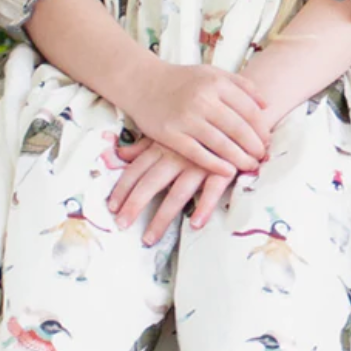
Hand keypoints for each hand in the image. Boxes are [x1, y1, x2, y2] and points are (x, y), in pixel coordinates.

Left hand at [108, 136, 236, 245]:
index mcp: (163, 145)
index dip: (123, 188)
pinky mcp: (223, 169)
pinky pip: (212, 190)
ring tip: (149, 238)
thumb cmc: (200, 124)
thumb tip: (119, 155)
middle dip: (134, 205)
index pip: (137, 169)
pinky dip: (204, 207)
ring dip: (162, 217)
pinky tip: (195, 224)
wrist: (238, 112)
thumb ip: (144, 145)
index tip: (111, 207)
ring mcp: (200, 163)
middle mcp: (177, 155)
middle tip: (121, 225)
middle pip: (151, 183)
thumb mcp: (170, 132)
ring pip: (177, 193)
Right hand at [122, 60, 269, 176]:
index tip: (268, 140)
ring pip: (221, 144)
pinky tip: (228, 172)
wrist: (142, 83)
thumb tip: (267, 105)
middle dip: (255, 146)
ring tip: (251, 166)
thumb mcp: (212, 73)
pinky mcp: (169, 134)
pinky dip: (216, 165)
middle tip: (263, 156)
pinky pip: (198, 154)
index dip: (262, 128)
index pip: (249, 110)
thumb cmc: (182, 80)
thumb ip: (241, 85)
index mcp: (216, 83)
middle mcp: (202, 99)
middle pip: (238, 129)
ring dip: (240, 159)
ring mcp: (185, 118)